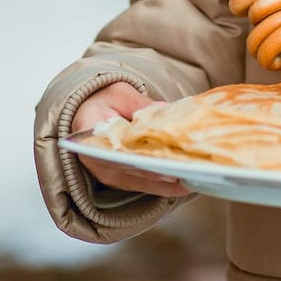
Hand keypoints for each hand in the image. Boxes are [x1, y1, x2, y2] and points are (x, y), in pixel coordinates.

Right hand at [69, 82, 189, 197]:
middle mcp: (98, 162)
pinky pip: (142, 185)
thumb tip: (163, 109)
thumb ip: (137, 102)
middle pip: (134, 173)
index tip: (167, 169)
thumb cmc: (102, 100)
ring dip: (166, 186)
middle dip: (162, 177)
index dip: (144, 165)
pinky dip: (162, 186)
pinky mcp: (120, 177)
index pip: (121, 156)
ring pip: (141, 183)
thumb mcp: (118, 94)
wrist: (88, 111)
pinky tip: (182, 185)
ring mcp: (109, 173)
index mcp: (91, 139)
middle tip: (188, 178)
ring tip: (191, 182)